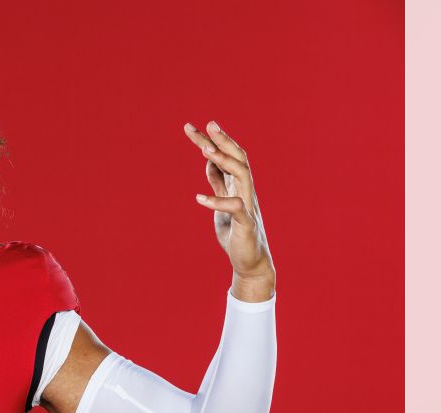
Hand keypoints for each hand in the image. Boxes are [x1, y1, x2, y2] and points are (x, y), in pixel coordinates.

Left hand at [183, 120, 274, 285]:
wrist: (250, 261)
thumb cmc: (235, 232)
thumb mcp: (222, 203)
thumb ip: (218, 183)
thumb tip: (209, 163)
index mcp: (238, 185)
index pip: (226, 156)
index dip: (210, 141)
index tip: (191, 127)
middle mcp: (245, 190)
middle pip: (238, 158)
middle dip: (223, 140)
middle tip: (208, 124)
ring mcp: (248, 205)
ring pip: (242, 174)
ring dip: (224, 161)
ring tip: (205, 150)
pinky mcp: (246, 223)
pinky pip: (235, 207)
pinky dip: (218, 201)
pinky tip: (199, 199)